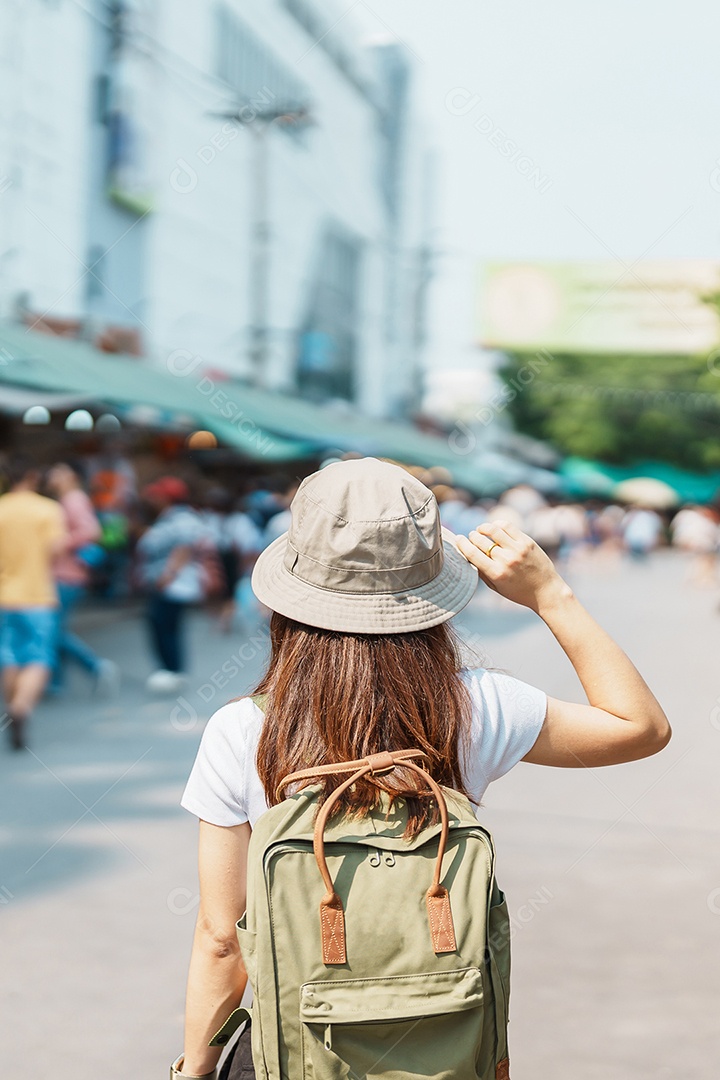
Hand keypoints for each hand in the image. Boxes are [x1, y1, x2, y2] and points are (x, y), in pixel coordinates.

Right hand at [455, 521, 571, 613]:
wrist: (546, 591)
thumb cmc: (519, 592)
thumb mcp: (497, 587)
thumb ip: (482, 572)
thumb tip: (468, 555)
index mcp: (496, 574)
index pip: (472, 554)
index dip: (462, 544)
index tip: (458, 539)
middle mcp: (506, 560)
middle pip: (480, 540)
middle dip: (472, 536)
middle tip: (471, 536)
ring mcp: (518, 549)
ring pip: (493, 530)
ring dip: (483, 528)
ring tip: (481, 530)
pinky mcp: (527, 542)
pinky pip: (508, 526)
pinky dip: (497, 524)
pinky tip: (494, 527)